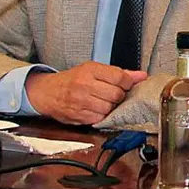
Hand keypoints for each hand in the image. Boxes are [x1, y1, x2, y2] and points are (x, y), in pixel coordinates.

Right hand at [25, 62, 147, 125]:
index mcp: (90, 70)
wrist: (48, 92)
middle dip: (118, 96)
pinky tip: (96, 110)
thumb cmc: (72, 80)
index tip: (125, 85)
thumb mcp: (94, 70)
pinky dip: (101, 116)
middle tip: (112, 94)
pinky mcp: (78, 116)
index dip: (127, 83)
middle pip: (117, 94)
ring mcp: (80, 101)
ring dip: (110, 107)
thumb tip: (141, 76)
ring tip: (103, 102)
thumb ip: (119, 73)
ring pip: (110, 108)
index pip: (120, 77)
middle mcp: (85, 85)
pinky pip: (100, 119)